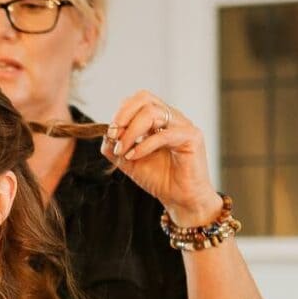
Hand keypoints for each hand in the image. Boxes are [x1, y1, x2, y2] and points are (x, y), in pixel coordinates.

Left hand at [103, 90, 224, 226]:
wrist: (180, 199)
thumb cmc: (160, 179)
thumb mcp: (129, 160)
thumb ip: (115, 146)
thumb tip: (105, 134)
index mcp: (160, 119)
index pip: (139, 99)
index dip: (121, 112)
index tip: (110, 133)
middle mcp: (172, 118)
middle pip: (145, 98)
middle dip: (124, 115)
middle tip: (114, 135)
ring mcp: (183, 125)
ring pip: (152, 113)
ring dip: (131, 132)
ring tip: (122, 151)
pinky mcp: (192, 137)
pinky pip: (163, 135)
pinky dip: (143, 145)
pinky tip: (133, 156)